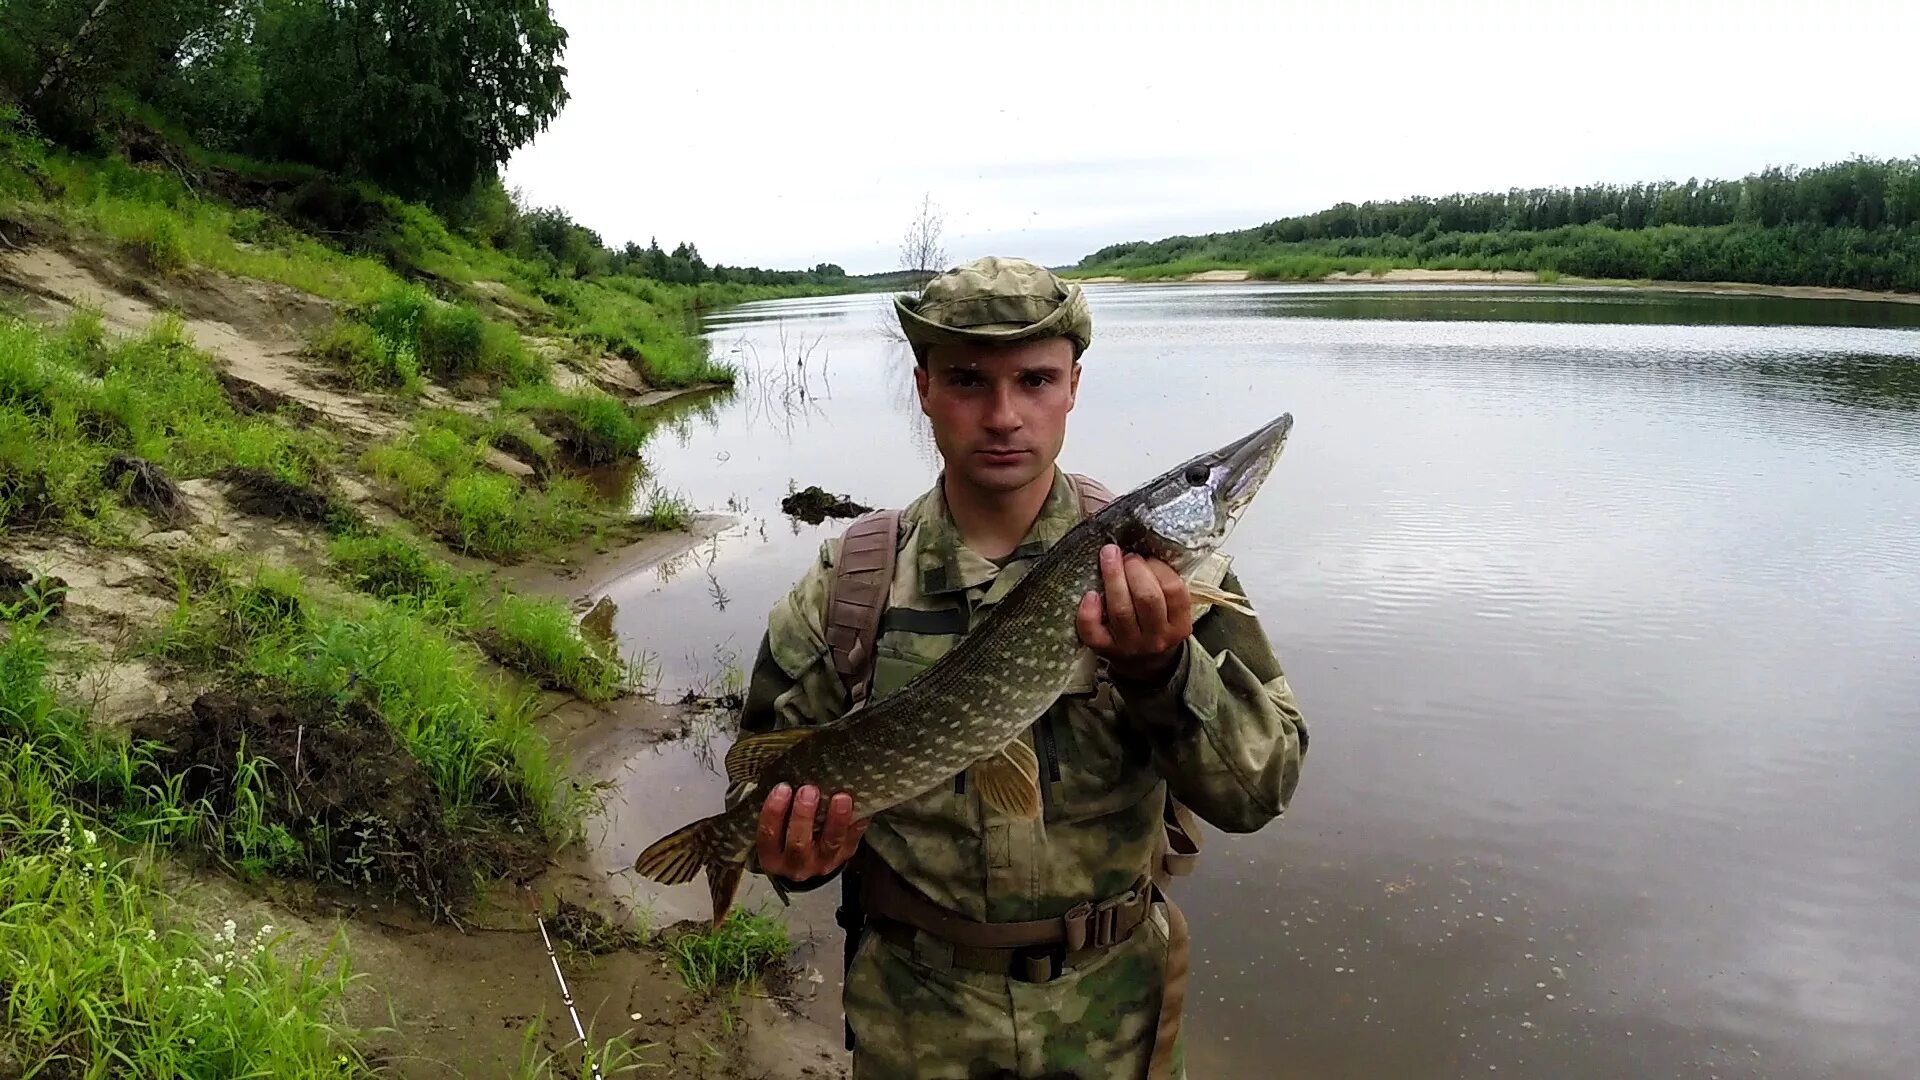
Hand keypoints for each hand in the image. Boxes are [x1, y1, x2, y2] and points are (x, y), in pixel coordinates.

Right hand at [756, 783, 868, 881]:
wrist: (807, 860)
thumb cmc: (786, 833)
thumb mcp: (775, 826)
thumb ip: (779, 808)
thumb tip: (788, 771)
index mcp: (772, 855)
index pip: (769, 835)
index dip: (774, 812)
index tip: (782, 788)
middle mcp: (796, 864)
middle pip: (798, 843)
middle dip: (803, 816)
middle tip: (809, 790)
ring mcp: (822, 862)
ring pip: (830, 843)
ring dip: (836, 819)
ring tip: (841, 797)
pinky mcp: (845, 855)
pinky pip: (853, 839)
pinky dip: (857, 821)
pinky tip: (860, 804)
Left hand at [1076, 544, 1192, 682]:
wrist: (1146, 665)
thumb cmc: (1158, 625)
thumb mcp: (1174, 611)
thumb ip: (1166, 585)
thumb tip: (1147, 545)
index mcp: (1178, 625)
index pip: (1174, 591)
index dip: (1158, 567)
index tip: (1146, 556)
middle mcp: (1156, 638)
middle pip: (1147, 598)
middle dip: (1135, 569)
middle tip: (1126, 555)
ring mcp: (1129, 645)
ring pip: (1120, 610)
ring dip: (1113, 578)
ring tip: (1109, 556)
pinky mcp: (1104, 649)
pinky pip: (1093, 631)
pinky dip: (1088, 611)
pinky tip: (1090, 594)